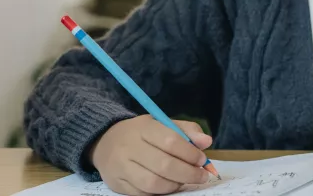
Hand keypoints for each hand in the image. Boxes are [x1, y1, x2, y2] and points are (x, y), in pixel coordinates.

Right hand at [89, 115, 212, 195]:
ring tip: (184, 181)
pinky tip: (168, 185)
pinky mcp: (116, 184)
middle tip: (201, 176)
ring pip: (153, 183)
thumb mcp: (162, 124)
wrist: (105, 141)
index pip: (171, 141)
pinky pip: (142, 194)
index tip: (202, 160)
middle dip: (188, 173)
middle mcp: (129, 147)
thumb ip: (187, 130)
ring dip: (175, 185)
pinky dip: (160, 192)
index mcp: (144, 128)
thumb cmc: (141, 133)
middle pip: (164, 165)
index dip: (190, 153)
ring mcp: (121, 167)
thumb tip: (206, 142)